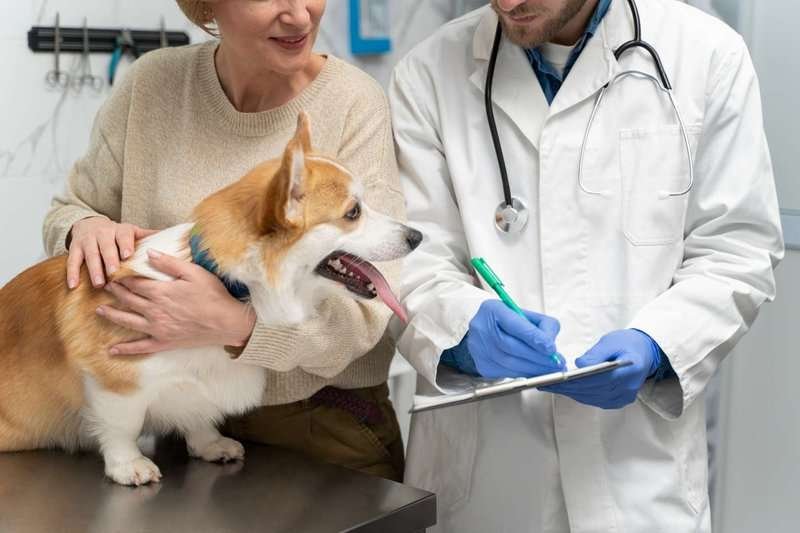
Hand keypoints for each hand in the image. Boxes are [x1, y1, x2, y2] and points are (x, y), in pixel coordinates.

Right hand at [67, 216, 157, 288]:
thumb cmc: (117, 234)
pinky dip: (72, 273)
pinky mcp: (75, 248)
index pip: (123, 236)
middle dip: (109, 259)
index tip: (128, 255)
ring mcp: (88, 241)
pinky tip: (73, 285)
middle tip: (113, 273)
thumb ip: (149, 236)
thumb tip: (174, 238)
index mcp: (120, 230)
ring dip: (94, 269)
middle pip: (106, 246)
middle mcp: (103, 233)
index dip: (125, 244)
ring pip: (90, 254)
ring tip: (98, 283)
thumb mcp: (132, 232)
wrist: (89, 223)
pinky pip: (72, 260)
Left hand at [96, 250, 256, 354]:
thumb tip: (149, 253)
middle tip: (104, 286)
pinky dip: (125, 349)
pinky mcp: (164, 342)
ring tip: (100, 311)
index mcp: (161, 292)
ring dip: (112, 315)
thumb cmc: (213, 295)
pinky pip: (140, 347)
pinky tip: (112, 350)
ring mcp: (157, 328)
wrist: (227, 322)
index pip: (135, 283)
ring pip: (128, 321)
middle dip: (115, 292)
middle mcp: (154, 310)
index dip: (123, 278)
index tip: (114, 273)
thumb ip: (170, 263)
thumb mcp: (194, 272)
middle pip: (128, 300)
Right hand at [466, 300, 563, 378]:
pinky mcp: (483, 365)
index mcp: (493, 310)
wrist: (482, 332)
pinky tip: (535, 372)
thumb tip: (552, 347)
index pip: (515, 325)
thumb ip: (542, 325)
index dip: (534, 338)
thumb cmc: (506, 322)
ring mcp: (479, 349)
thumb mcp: (524, 315)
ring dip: (534, 369)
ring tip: (551, 370)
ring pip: (510, 363)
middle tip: (557, 363)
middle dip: (538, 357)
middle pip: (512, 347)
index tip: (552, 349)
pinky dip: (525, 374)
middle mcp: (482, 328)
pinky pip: (507, 373)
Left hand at [541, 329, 661, 408]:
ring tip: (550, 386)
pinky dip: (579, 395)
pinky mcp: (618, 401)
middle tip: (544, 383)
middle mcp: (627, 389)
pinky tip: (565, 389)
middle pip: (591, 391)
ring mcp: (623, 398)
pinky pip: (595, 400)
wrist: (644, 353)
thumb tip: (578, 364)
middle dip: (566, 387)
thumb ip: (596, 354)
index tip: (554, 379)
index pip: (596, 380)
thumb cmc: (627, 343)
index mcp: (629, 371)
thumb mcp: (611, 341)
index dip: (573, 381)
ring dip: (569, 393)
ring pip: (590, 398)